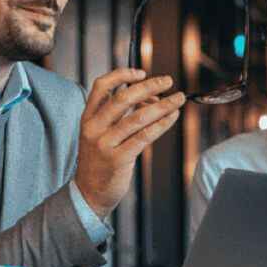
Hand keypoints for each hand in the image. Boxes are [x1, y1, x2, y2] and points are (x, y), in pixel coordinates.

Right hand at [74, 69, 184, 215]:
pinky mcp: (118, 159)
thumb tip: (151, 98)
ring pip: (137, 117)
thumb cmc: (101, 161)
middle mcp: (94, 128)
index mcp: (88, 118)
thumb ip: (121, 115)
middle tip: (168, 81)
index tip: (141, 72)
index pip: (101, 86)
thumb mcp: (102, 134)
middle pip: (122, 98)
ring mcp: (105, 144)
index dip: (121, 75)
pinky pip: (144, 136)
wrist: (89, 193)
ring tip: (178, 99)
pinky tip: (172, 117)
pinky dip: (161, 124)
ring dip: (162, 105)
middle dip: (148, 86)